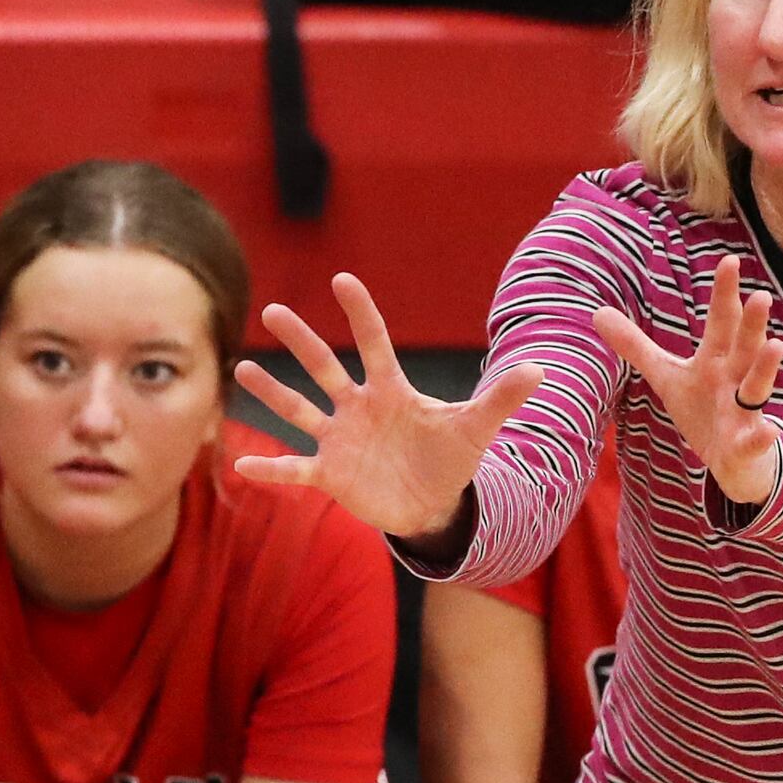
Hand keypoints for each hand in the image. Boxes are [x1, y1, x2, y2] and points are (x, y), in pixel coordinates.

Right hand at [233, 273, 544, 536]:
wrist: (433, 502)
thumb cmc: (450, 458)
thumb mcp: (477, 428)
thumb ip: (501, 398)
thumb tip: (540, 369)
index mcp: (393, 390)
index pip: (375, 344)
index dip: (362, 314)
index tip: (343, 280)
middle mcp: (360, 407)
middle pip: (327, 367)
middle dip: (302, 341)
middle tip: (275, 310)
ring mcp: (341, 439)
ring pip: (300, 410)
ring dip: (273, 393)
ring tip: (242, 368)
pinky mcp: (331, 473)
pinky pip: (296, 469)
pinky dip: (272, 470)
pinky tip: (243, 466)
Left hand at [593, 255, 782, 503]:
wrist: (735, 461)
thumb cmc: (703, 410)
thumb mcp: (667, 376)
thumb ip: (636, 346)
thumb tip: (597, 312)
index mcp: (716, 359)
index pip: (722, 321)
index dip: (725, 294)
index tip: (729, 262)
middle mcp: (735, 378)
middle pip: (744, 347)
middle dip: (752, 324)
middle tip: (761, 296)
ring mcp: (744, 411)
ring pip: (757, 386)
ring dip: (766, 367)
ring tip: (776, 345)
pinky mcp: (746, 444)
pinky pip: (755, 440)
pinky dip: (762, 437)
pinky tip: (770, 431)